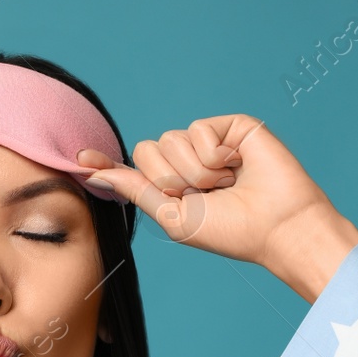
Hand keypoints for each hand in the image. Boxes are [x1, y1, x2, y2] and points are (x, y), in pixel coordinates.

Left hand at [76, 114, 357, 276]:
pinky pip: (196, 129)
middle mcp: (189, 162)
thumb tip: (95, 174)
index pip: (135, 168)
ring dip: (195, 170)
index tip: (79, 159)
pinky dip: (212, 154)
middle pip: (147, 150)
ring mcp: (209, 142)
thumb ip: (137, 191)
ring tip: (225, 184)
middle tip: (202, 195)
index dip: (107, 162)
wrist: (278, 226)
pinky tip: (236, 166)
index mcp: (175, 186)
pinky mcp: (230, 126)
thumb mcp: (175, 217)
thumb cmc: (232, 231)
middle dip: (169, 178)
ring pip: (170, 140)